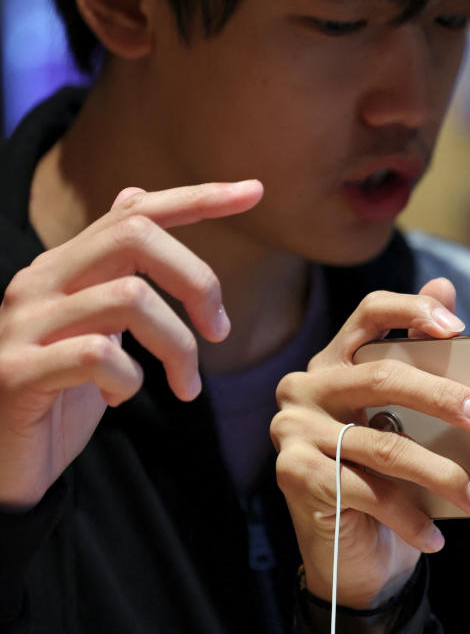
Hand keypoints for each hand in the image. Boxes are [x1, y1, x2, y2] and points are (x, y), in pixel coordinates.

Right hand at [0, 181, 262, 510]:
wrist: (0, 466)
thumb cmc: (56, 395)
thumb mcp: (94, 323)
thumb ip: (114, 269)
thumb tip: (135, 196)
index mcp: (64, 267)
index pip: (135, 211)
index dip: (199, 198)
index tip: (254, 191)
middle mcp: (39, 282)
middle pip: (136, 235)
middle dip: (198, 279)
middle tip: (220, 330)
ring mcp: (24, 325)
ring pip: (129, 297)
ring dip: (178, 345)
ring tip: (185, 385)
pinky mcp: (17, 373)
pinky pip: (98, 355)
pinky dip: (130, 379)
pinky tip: (121, 399)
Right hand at [272, 278, 469, 608]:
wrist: (352, 554)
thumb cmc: (387, 476)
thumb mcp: (409, 418)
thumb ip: (421, 358)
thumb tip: (445, 288)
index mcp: (335, 360)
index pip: (370, 312)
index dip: (412, 310)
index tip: (458, 327)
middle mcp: (306, 386)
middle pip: (382, 377)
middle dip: (444, 398)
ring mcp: (293, 430)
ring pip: (384, 443)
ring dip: (442, 475)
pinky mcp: (293, 474)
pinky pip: (368, 491)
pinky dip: (410, 518)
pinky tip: (436, 535)